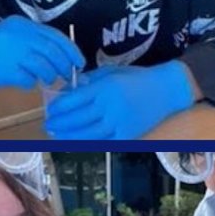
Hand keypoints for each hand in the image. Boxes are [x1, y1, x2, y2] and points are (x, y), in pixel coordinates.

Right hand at [0, 16, 84, 89]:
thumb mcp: (12, 32)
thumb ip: (34, 39)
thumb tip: (61, 54)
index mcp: (23, 24)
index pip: (55, 36)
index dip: (71, 50)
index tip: (79, 62)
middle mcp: (19, 36)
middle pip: (52, 52)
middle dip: (64, 65)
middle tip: (67, 75)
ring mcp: (12, 53)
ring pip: (43, 66)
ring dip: (49, 75)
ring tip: (48, 79)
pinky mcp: (5, 70)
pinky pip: (28, 79)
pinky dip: (31, 83)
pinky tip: (26, 82)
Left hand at [45, 61, 193, 138]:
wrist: (167, 89)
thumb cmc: (137, 78)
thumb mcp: (110, 72)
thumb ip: (88, 81)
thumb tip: (67, 91)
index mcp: (105, 88)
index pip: (74, 100)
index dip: (59, 107)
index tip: (50, 109)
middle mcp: (110, 106)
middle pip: (77, 119)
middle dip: (59, 123)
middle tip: (48, 125)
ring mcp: (119, 123)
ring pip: (87, 134)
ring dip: (69, 136)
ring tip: (57, 135)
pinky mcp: (127, 135)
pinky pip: (103, 142)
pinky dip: (88, 143)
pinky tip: (76, 142)